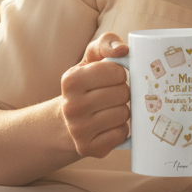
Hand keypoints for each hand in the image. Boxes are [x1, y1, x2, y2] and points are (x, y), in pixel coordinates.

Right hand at [60, 32, 129, 157]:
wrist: (68, 121)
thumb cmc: (87, 84)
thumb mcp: (91, 59)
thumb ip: (106, 43)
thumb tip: (123, 50)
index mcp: (71, 80)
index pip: (116, 72)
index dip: (119, 74)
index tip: (111, 78)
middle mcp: (70, 106)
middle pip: (123, 94)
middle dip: (123, 93)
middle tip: (112, 96)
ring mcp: (78, 130)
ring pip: (124, 115)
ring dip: (123, 111)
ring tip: (110, 110)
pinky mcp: (88, 148)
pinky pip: (121, 134)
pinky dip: (121, 129)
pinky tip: (110, 126)